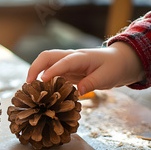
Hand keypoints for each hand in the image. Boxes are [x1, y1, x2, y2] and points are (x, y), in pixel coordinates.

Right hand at [26, 42, 144, 94]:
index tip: (42, 81)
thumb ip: (92, 83)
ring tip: (30, 89)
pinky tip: (40, 91)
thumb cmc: (115, 67)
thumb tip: (77, 92)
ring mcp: (67, 63)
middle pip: (47, 56)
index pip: (63, 62)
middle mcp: (71, 57)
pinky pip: (51, 72)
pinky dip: (43, 80)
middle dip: (35, 67)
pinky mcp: (67, 71)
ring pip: (46, 63)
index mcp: (81, 57)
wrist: (121, 61)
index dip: (52, 71)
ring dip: (36, 73)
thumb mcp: (107, 77)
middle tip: (28, 84)